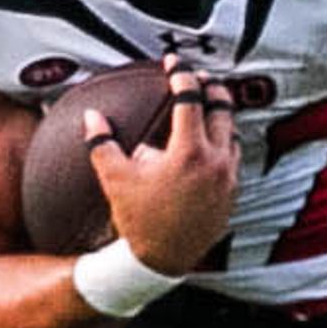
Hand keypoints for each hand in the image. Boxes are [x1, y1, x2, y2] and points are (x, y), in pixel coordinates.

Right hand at [87, 58, 237, 276]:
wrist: (159, 263)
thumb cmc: (137, 221)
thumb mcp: (115, 179)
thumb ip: (103, 143)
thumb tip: (92, 117)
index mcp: (189, 152)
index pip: (190, 99)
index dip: (181, 75)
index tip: (174, 64)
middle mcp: (216, 162)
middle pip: (223, 109)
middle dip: (211, 89)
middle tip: (199, 79)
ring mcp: (228, 180)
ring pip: (233, 135)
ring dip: (221, 118)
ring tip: (207, 110)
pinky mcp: (231, 196)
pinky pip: (234, 161)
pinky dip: (224, 146)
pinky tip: (210, 149)